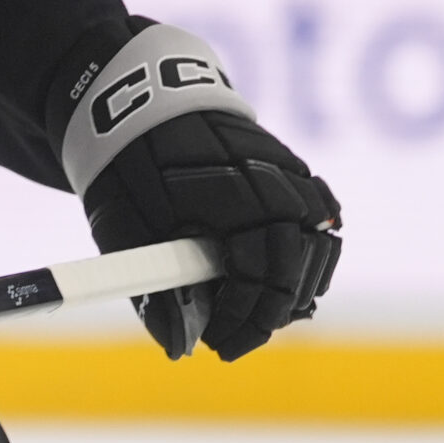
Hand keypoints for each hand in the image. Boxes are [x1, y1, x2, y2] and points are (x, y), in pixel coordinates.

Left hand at [86, 108, 338, 360]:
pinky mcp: (291, 162)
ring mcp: (286, 170)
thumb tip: (178, 347)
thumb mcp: (122, 227)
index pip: (257, 279)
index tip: (218, 345)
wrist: (137, 95)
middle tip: (233, 338)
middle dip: (267, 315)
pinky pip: (321, 213)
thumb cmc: (126, 165)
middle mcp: (270, 183)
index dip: (240, 322)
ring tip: (261, 310)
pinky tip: (292, 270)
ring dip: (297, 285)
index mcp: (228, 198)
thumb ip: (152, 287)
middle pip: (294, 268)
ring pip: (319, 244)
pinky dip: (313, 247)